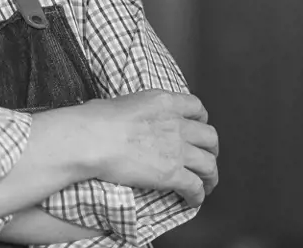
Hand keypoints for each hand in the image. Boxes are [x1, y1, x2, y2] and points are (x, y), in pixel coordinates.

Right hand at [75, 89, 218, 206]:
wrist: (91, 139)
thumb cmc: (95, 120)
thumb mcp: (120, 102)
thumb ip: (134, 110)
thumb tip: (123, 117)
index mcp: (164, 102)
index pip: (196, 106)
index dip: (201, 119)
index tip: (198, 127)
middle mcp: (176, 123)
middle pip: (209, 137)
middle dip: (211, 149)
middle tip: (206, 157)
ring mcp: (177, 149)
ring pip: (209, 164)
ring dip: (210, 176)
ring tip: (207, 184)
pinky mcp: (173, 173)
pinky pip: (195, 186)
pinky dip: (198, 195)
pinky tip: (193, 200)